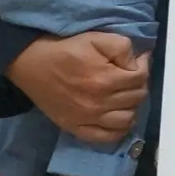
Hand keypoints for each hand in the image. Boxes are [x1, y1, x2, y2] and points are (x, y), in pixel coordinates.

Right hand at [6, 32, 146, 143]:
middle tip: (131, 76)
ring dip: (131, 107)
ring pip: (126, 120)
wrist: (30, 63)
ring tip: (125, 95)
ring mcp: (86, 118)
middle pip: (136, 98)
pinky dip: (118, 130)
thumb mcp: (97, 38)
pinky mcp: (74, 127)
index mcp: (105, 79)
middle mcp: (98, 103)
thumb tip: (138, 62)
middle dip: (138, 84)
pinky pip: (106, 137)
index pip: (141, 78)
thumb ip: (123, 48)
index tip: (138, 60)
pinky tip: (118, 117)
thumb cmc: (66, 49)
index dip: (143, 65)